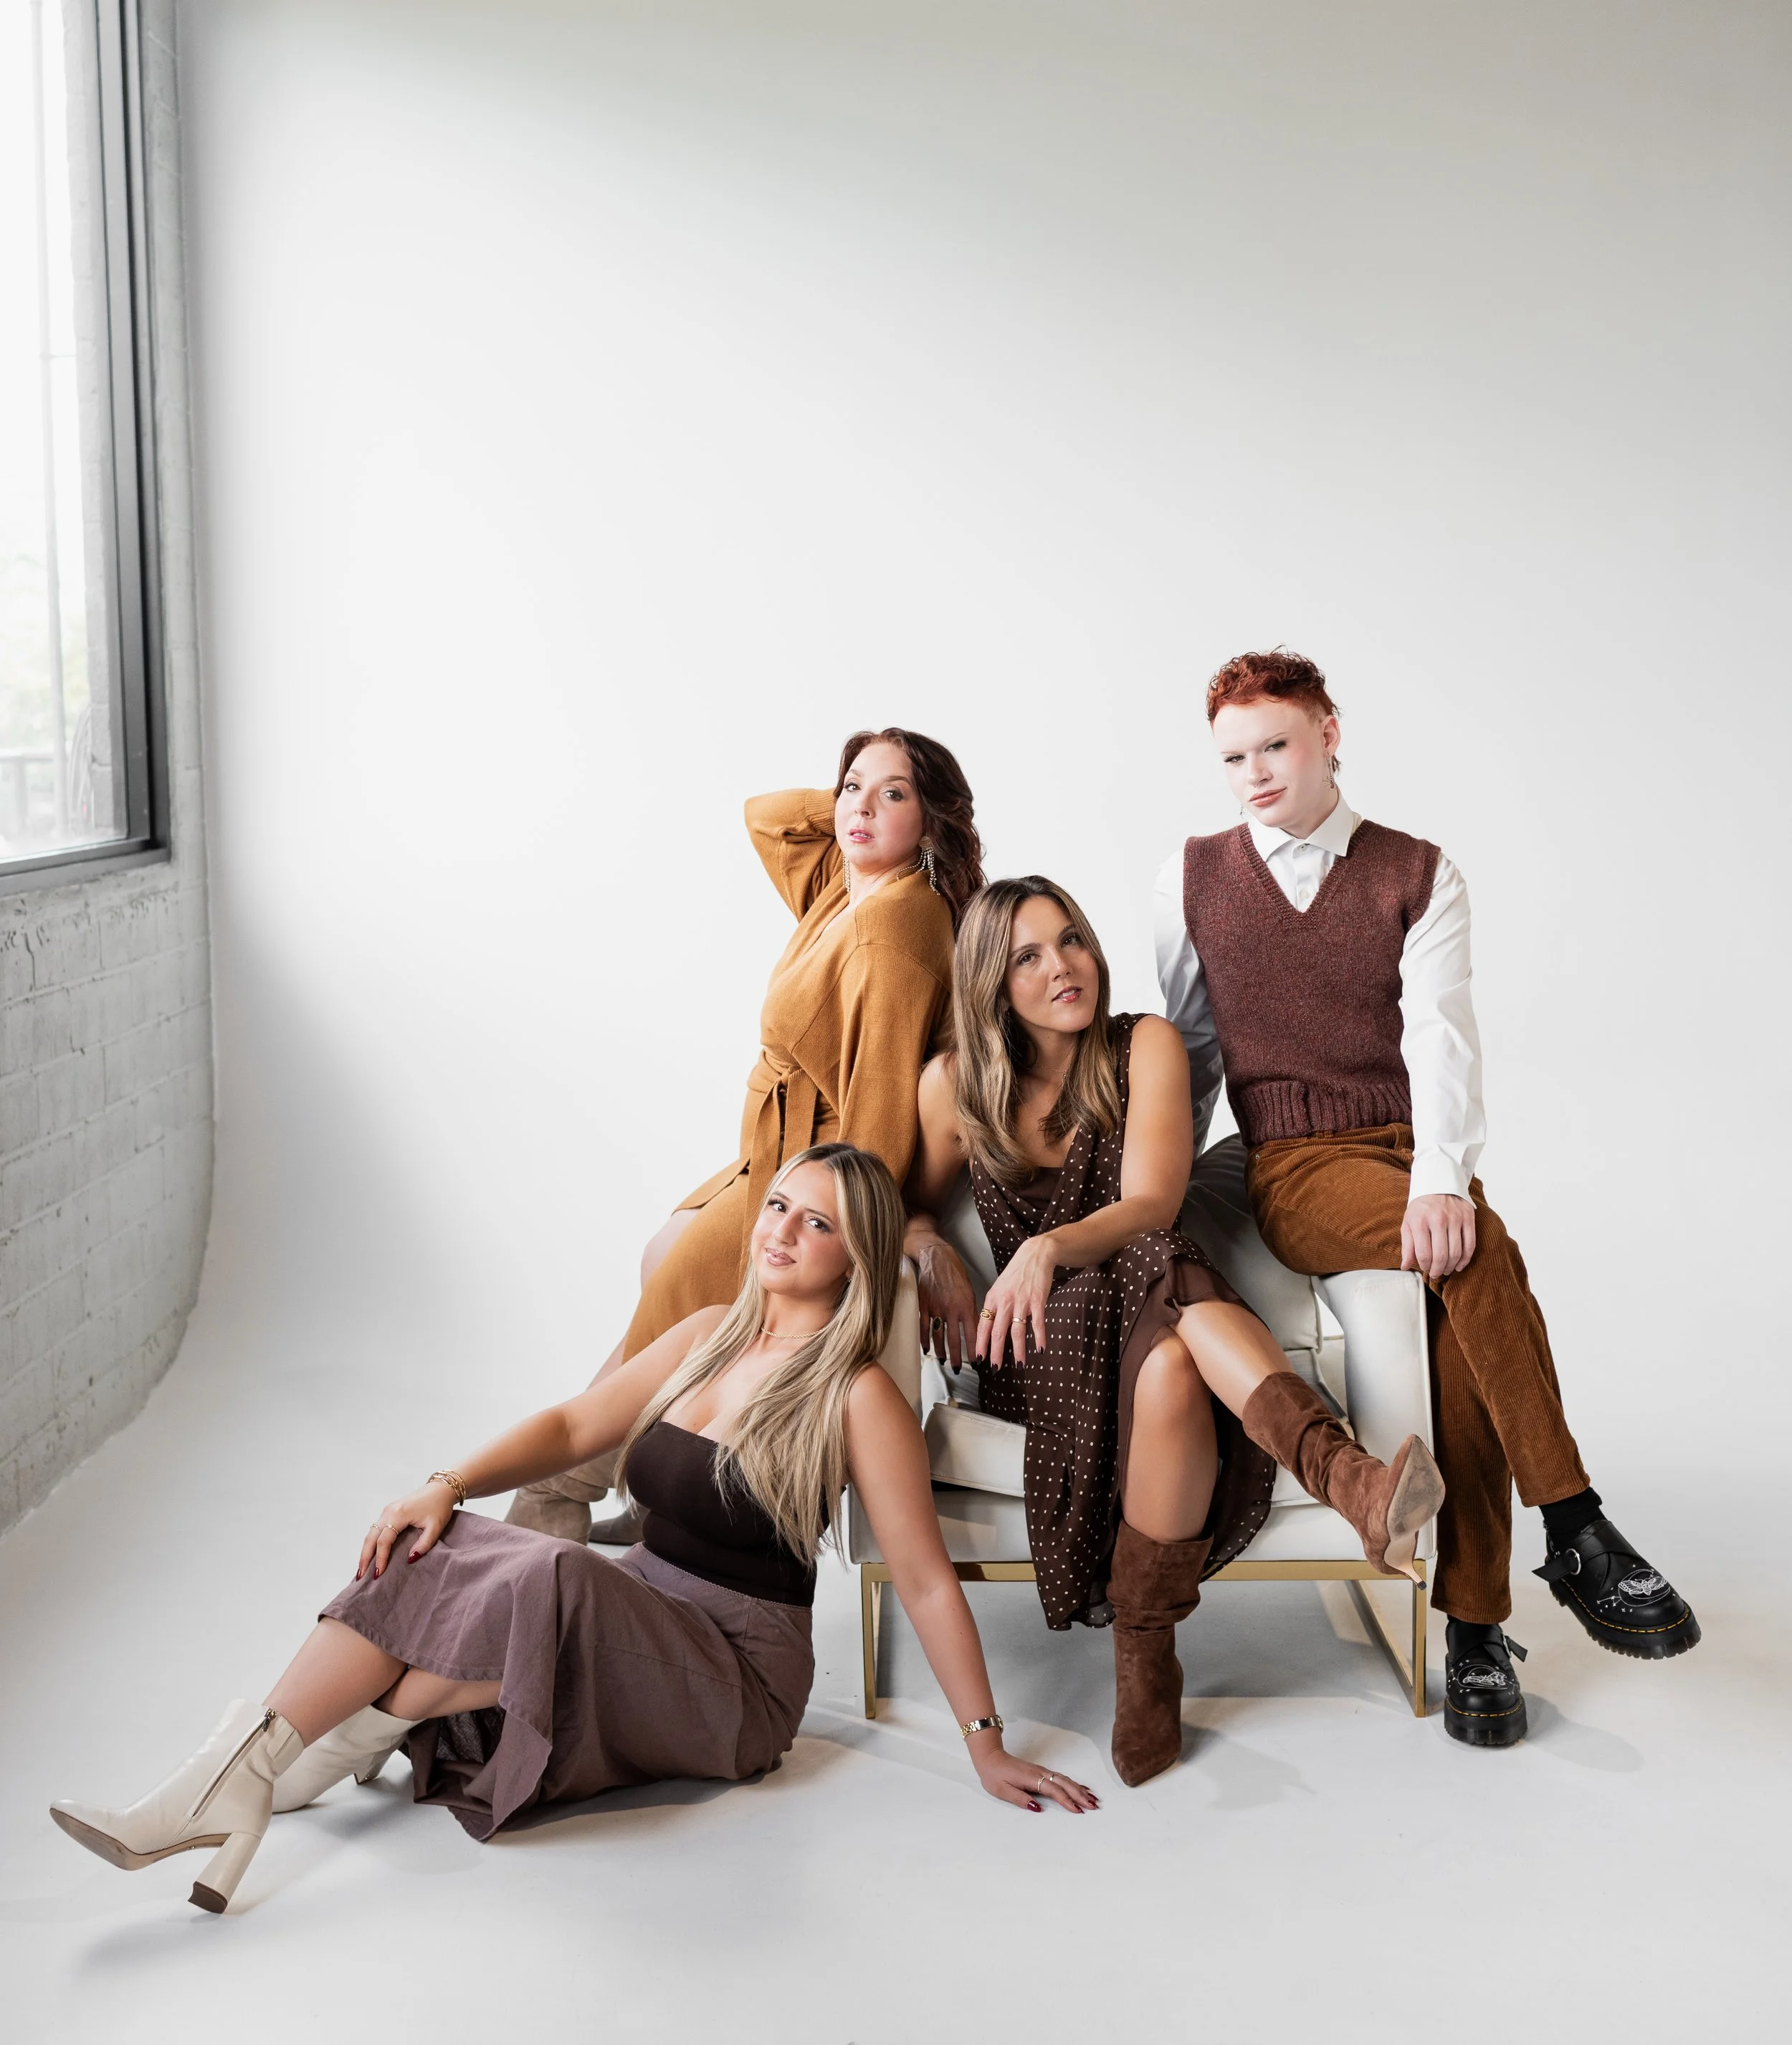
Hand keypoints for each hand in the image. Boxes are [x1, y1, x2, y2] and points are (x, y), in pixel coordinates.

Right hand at [357, 1479, 458, 1578]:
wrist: (441, 1488)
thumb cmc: (440, 1506)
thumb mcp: (436, 1527)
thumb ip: (424, 1544)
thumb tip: (409, 1559)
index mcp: (399, 1514)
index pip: (384, 1541)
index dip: (380, 1558)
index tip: (378, 1574)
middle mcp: (389, 1511)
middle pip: (371, 1537)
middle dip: (364, 1557)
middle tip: (360, 1576)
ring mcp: (387, 1510)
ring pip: (371, 1533)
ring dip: (366, 1550)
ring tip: (362, 1568)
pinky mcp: (389, 1511)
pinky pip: (375, 1529)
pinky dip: (371, 1542)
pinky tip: (371, 1553)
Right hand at [912, 1233, 977, 1370]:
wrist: (936, 1257)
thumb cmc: (956, 1272)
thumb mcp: (969, 1290)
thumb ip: (970, 1309)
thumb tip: (975, 1327)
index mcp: (967, 1305)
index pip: (973, 1333)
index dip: (975, 1349)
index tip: (977, 1361)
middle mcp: (952, 1309)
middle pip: (955, 1339)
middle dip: (957, 1357)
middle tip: (958, 1369)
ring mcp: (937, 1308)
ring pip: (939, 1336)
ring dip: (942, 1351)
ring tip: (944, 1362)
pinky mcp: (924, 1305)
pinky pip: (924, 1327)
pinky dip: (925, 1340)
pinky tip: (927, 1350)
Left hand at [972, 1742, 1099, 1814]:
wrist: (990, 1758)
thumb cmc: (995, 1776)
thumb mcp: (1003, 1791)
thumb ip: (1020, 1799)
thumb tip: (1038, 1809)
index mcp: (1032, 1778)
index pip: (1053, 1790)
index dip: (1066, 1801)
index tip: (1078, 1811)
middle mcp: (1040, 1773)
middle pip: (1064, 1784)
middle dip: (1080, 1795)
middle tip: (1094, 1806)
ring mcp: (1042, 1771)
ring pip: (1065, 1780)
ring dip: (1079, 1789)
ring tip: (1093, 1799)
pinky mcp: (1041, 1772)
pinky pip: (1061, 1778)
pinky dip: (1073, 1784)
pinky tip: (1081, 1788)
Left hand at [975, 1235, 1057, 1370]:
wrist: (1035, 1255)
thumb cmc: (1016, 1273)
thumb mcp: (999, 1288)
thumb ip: (994, 1307)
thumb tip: (988, 1329)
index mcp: (992, 1299)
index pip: (983, 1326)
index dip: (980, 1344)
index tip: (978, 1360)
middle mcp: (1004, 1302)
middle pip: (997, 1333)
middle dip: (995, 1353)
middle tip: (995, 1369)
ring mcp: (1021, 1301)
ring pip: (1017, 1332)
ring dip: (1018, 1351)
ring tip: (1019, 1365)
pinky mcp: (1037, 1300)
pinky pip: (1037, 1324)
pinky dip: (1039, 1338)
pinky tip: (1040, 1349)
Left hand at [1400, 1194, 1476, 1283]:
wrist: (1438, 1184)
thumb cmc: (1421, 1208)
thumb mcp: (1408, 1223)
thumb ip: (1407, 1246)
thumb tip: (1405, 1266)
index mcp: (1420, 1221)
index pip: (1424, 1254)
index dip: (1425, 1266)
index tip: (1425, 1268)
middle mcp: (1438, 1219)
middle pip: (1441, 1256)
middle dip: (1438, 1270)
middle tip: (1436, 1274)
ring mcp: (1455, 1219)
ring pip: (1456, 1252)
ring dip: (1451, 1266)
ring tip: (1447, 1270)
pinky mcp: (1468, 1218)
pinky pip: (1470, 1244)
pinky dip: (1465, 1259)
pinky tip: (1459, 1265)